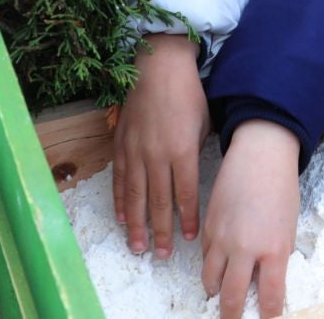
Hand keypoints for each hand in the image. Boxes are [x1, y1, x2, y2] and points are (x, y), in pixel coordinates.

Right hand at [113, 33, 209, 255]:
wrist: (158, 66)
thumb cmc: (187, 94)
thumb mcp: (202, 124)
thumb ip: (196, 154)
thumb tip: (195, 179)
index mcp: (182, 150)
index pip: (186, 194)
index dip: (188, 219)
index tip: (190, 239)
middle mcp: (157, 155)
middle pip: (159, 202)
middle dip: (161, 232)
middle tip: (161, 255)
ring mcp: (136, 151)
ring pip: (136, 196)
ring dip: (137, 224)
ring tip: (138, 247)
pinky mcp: (121, 145)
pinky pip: (120, 180)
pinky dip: (120, 200)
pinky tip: (122, 218)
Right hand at [201, 120, 300, 318]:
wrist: (260, 153)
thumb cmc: (281, 187)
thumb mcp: (289, 226)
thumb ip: (277, 254)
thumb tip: (265, 277)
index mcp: (274, 249)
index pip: (270, 297)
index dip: (268, 314)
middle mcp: (245, 248)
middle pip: (232, 298)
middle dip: (232, 315)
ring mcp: (223, 237)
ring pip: (210, 280)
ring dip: (216, 291)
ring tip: (221, 294)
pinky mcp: (208, 225)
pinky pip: (205, 255)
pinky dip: (210, 263)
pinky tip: (218, 262)